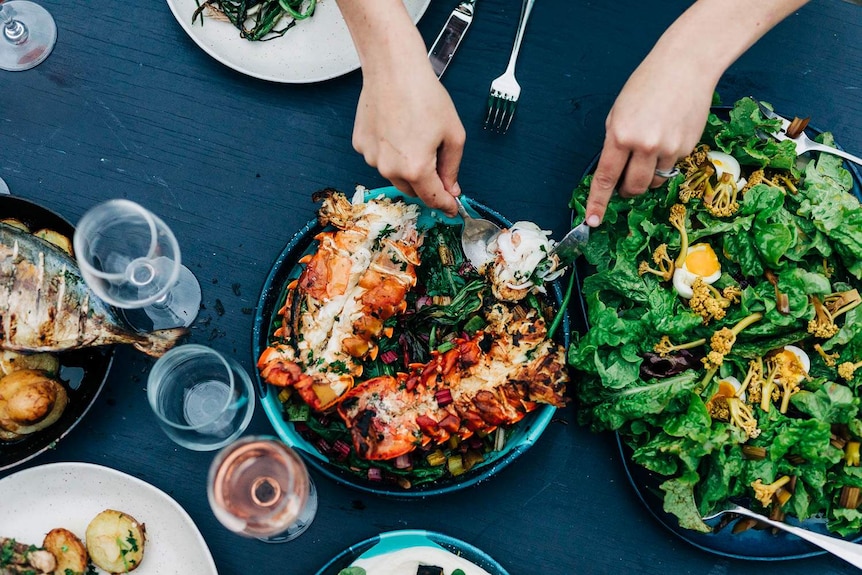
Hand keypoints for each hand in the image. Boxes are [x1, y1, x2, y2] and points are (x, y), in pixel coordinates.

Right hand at [352, 60, 464, 216]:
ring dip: (407, 167)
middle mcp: (390, 169)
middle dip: (427, 182)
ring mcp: (372, 158)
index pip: (433, 198)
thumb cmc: (424, 95)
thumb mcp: (453, 134)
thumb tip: (451, 188)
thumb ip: (452, 167)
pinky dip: (390, 151)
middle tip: (437, 160)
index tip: (451, 208)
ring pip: (395, 174)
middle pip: (413, 189)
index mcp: (416, 169)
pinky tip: (397, 129)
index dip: (445, 205)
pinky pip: (380, 158)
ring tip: (414, 135)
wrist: (393, 69)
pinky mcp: (361, 145)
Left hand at [585, 56, 713, 225]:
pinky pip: (672, 166)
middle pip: (633, 187)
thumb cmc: (647, 84)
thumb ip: (614, 143)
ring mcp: (669, 148)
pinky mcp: (688, 148)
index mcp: (621, 135)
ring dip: (648, 176)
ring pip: (655, 180)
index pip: (605, 178)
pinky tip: (668, 135)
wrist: (686, 66)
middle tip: (625, 186)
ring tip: (650, 151)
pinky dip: (666, 160)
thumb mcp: (618, 113)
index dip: (598, 202)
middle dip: (627, 191)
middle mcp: (645, 145)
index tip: (593, 220)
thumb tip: (613, 171)